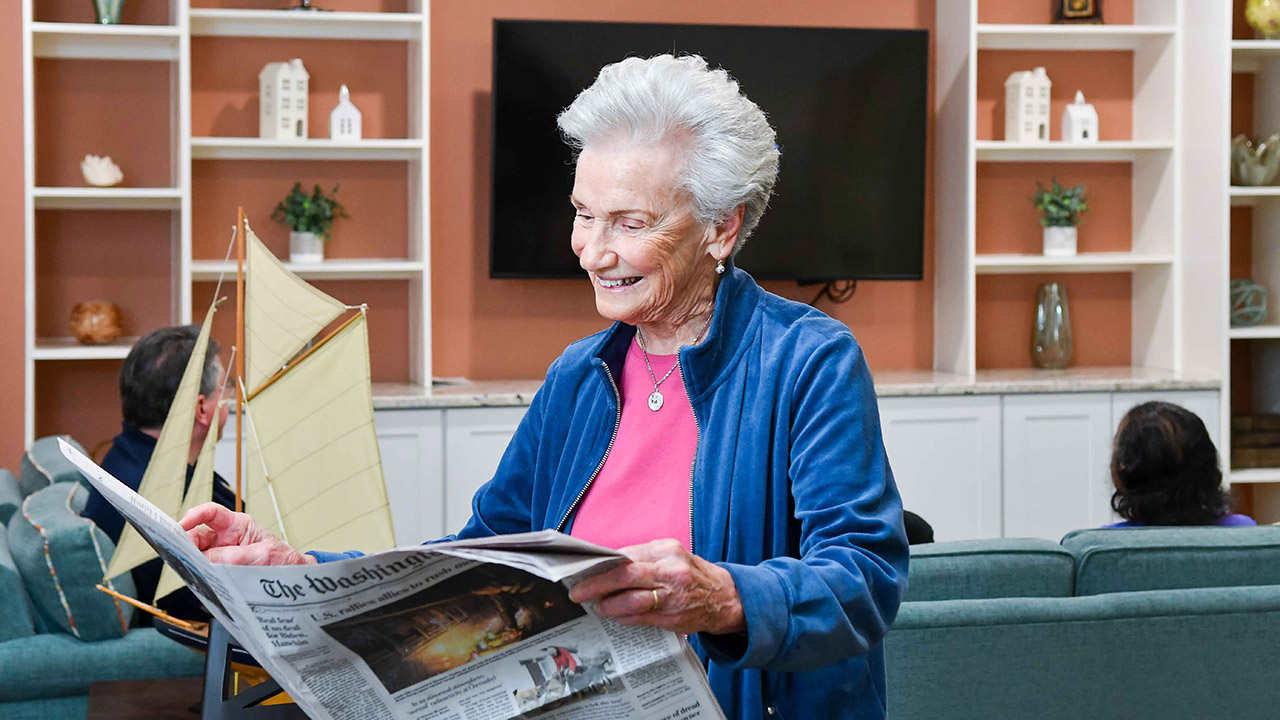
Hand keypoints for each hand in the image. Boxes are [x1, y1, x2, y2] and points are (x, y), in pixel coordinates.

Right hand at [180, 502, 314, 565]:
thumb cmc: (282, 559)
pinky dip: (199, 574)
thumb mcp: (262, 555)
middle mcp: (226, 538)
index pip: (211, 513)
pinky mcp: (220, 570)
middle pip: (197, 535)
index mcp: (238, 525)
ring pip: (198, 555)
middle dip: (187, 543)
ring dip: (192, 561)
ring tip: (188, 568)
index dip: (194, 516)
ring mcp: (222, 555)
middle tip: (181, 554)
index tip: (181, 526)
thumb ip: (235, 557)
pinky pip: (204, 570)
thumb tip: (207, 560)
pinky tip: (198, 578)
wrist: (293, 577)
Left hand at [568, 539, 745, 635]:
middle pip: (624, 576)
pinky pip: (640, 618)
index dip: (601, 565)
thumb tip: (605, 564)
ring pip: (630, 601)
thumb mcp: (670, 556)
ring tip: (598, 606)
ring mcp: (672, 596)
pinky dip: (624, 617)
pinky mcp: (672, 618)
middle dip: (596, 585)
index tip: (581, 570)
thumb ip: (641, 558)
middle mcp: (670, 571)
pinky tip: (617, 615)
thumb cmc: (690, 574)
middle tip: (577, 592)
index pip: (626, 556)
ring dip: (608, 605)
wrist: (724, 598)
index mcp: (666, 550)